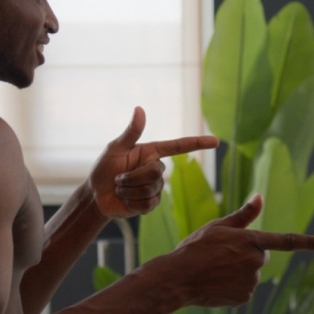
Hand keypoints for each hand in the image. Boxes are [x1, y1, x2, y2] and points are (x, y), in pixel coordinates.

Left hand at [87, 107, 218, 219]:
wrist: (97, 195)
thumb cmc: (104, 168)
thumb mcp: (115, 149)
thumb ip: (130, 132)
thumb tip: (140, 109)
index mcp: (151, 152)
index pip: (179, 147)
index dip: (198, 144)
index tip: (215, 141)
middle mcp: (157, 169)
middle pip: (157, 172)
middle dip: (133, 177)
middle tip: (118, 179)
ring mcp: (156, 187)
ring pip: (151, 190)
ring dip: (129, 191)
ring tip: (120, 189)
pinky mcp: (151, 204)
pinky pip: (148, 205)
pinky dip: (132, 203)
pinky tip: (125, 201)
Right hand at [167, 194, 313, 307]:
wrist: (179, 278)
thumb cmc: (196, 247)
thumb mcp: (219, 226)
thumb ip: (244, 215)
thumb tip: (260, 196)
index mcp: (252, 241)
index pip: (287, 241)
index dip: (309, 242)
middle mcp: (256, 262)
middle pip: (261, 256)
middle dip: (248, 254)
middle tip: (222, 254)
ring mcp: (251, 283)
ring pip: (251, 273)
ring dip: (238, 270)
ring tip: (215, 268)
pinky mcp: (244, 298)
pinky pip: (243, 289)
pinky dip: (232, 285)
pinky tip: (216, 282)